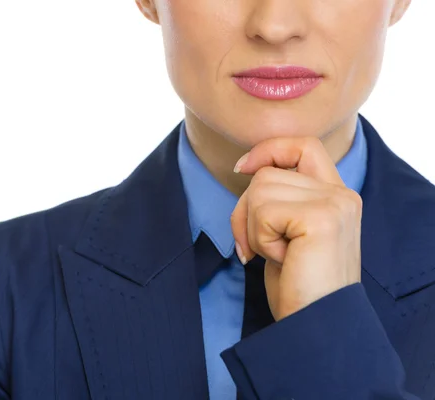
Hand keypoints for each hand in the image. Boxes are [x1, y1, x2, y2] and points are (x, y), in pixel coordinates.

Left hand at [230, 137, 361, 320]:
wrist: (316, 326)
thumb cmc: (297, 285)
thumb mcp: (286, 232)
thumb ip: (279, 198)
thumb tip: (246, 168)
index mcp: (336, 195)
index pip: (303, 145)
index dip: (268, 149)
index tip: (242, 169)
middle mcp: (341, 194)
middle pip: (266, 174)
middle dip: (245, 212)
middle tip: (256, 248)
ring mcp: (335, 204)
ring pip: (260, 190)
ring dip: (254, 228)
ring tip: (278, 255)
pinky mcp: (322, 218)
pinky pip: (263, 212)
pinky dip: (260, 239)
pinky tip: (282, 260)